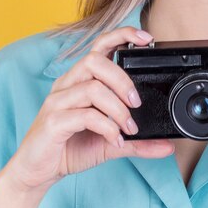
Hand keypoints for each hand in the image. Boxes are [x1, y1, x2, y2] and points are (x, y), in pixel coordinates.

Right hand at [4, 26, 174, 193]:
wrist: (39, 172)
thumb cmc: (70, 149)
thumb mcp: (111, 144)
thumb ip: (139, 142)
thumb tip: (167, 146)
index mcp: (79, 82)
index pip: (99, 47)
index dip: (122, 36)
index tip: (146, 39)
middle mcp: (67, 86)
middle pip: (95, 62)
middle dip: (123, 80)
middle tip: (136, 104)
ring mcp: (58, 102)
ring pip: (92, 88)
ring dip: (118, 109)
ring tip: (129, 128)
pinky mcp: (53, 121)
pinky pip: (84, 115)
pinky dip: (107, 128)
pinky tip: (115, 141)